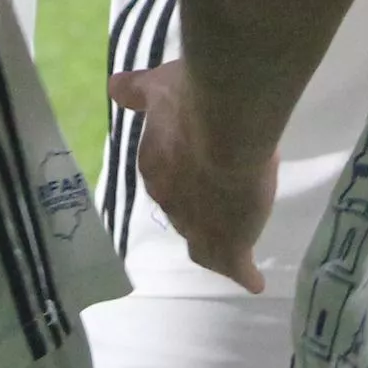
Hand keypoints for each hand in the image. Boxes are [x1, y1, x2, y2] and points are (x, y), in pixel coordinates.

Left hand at [111, 62, 277, 292]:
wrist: (226, 126)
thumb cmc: (193, 101)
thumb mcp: (159, 88)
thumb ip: (138, 91)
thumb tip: (115, 89)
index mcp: (155, 165)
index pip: (167, 176)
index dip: (184, 172)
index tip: (201, 165)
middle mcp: (170, 200)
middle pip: (183, 210)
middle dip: (198, 206)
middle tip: (220, 199)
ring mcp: (198, 226)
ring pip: (203, 242)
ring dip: (216, 239)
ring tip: (230, 247)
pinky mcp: (229, 243)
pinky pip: (234, 264)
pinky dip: (242, 271)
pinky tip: (252, 280)